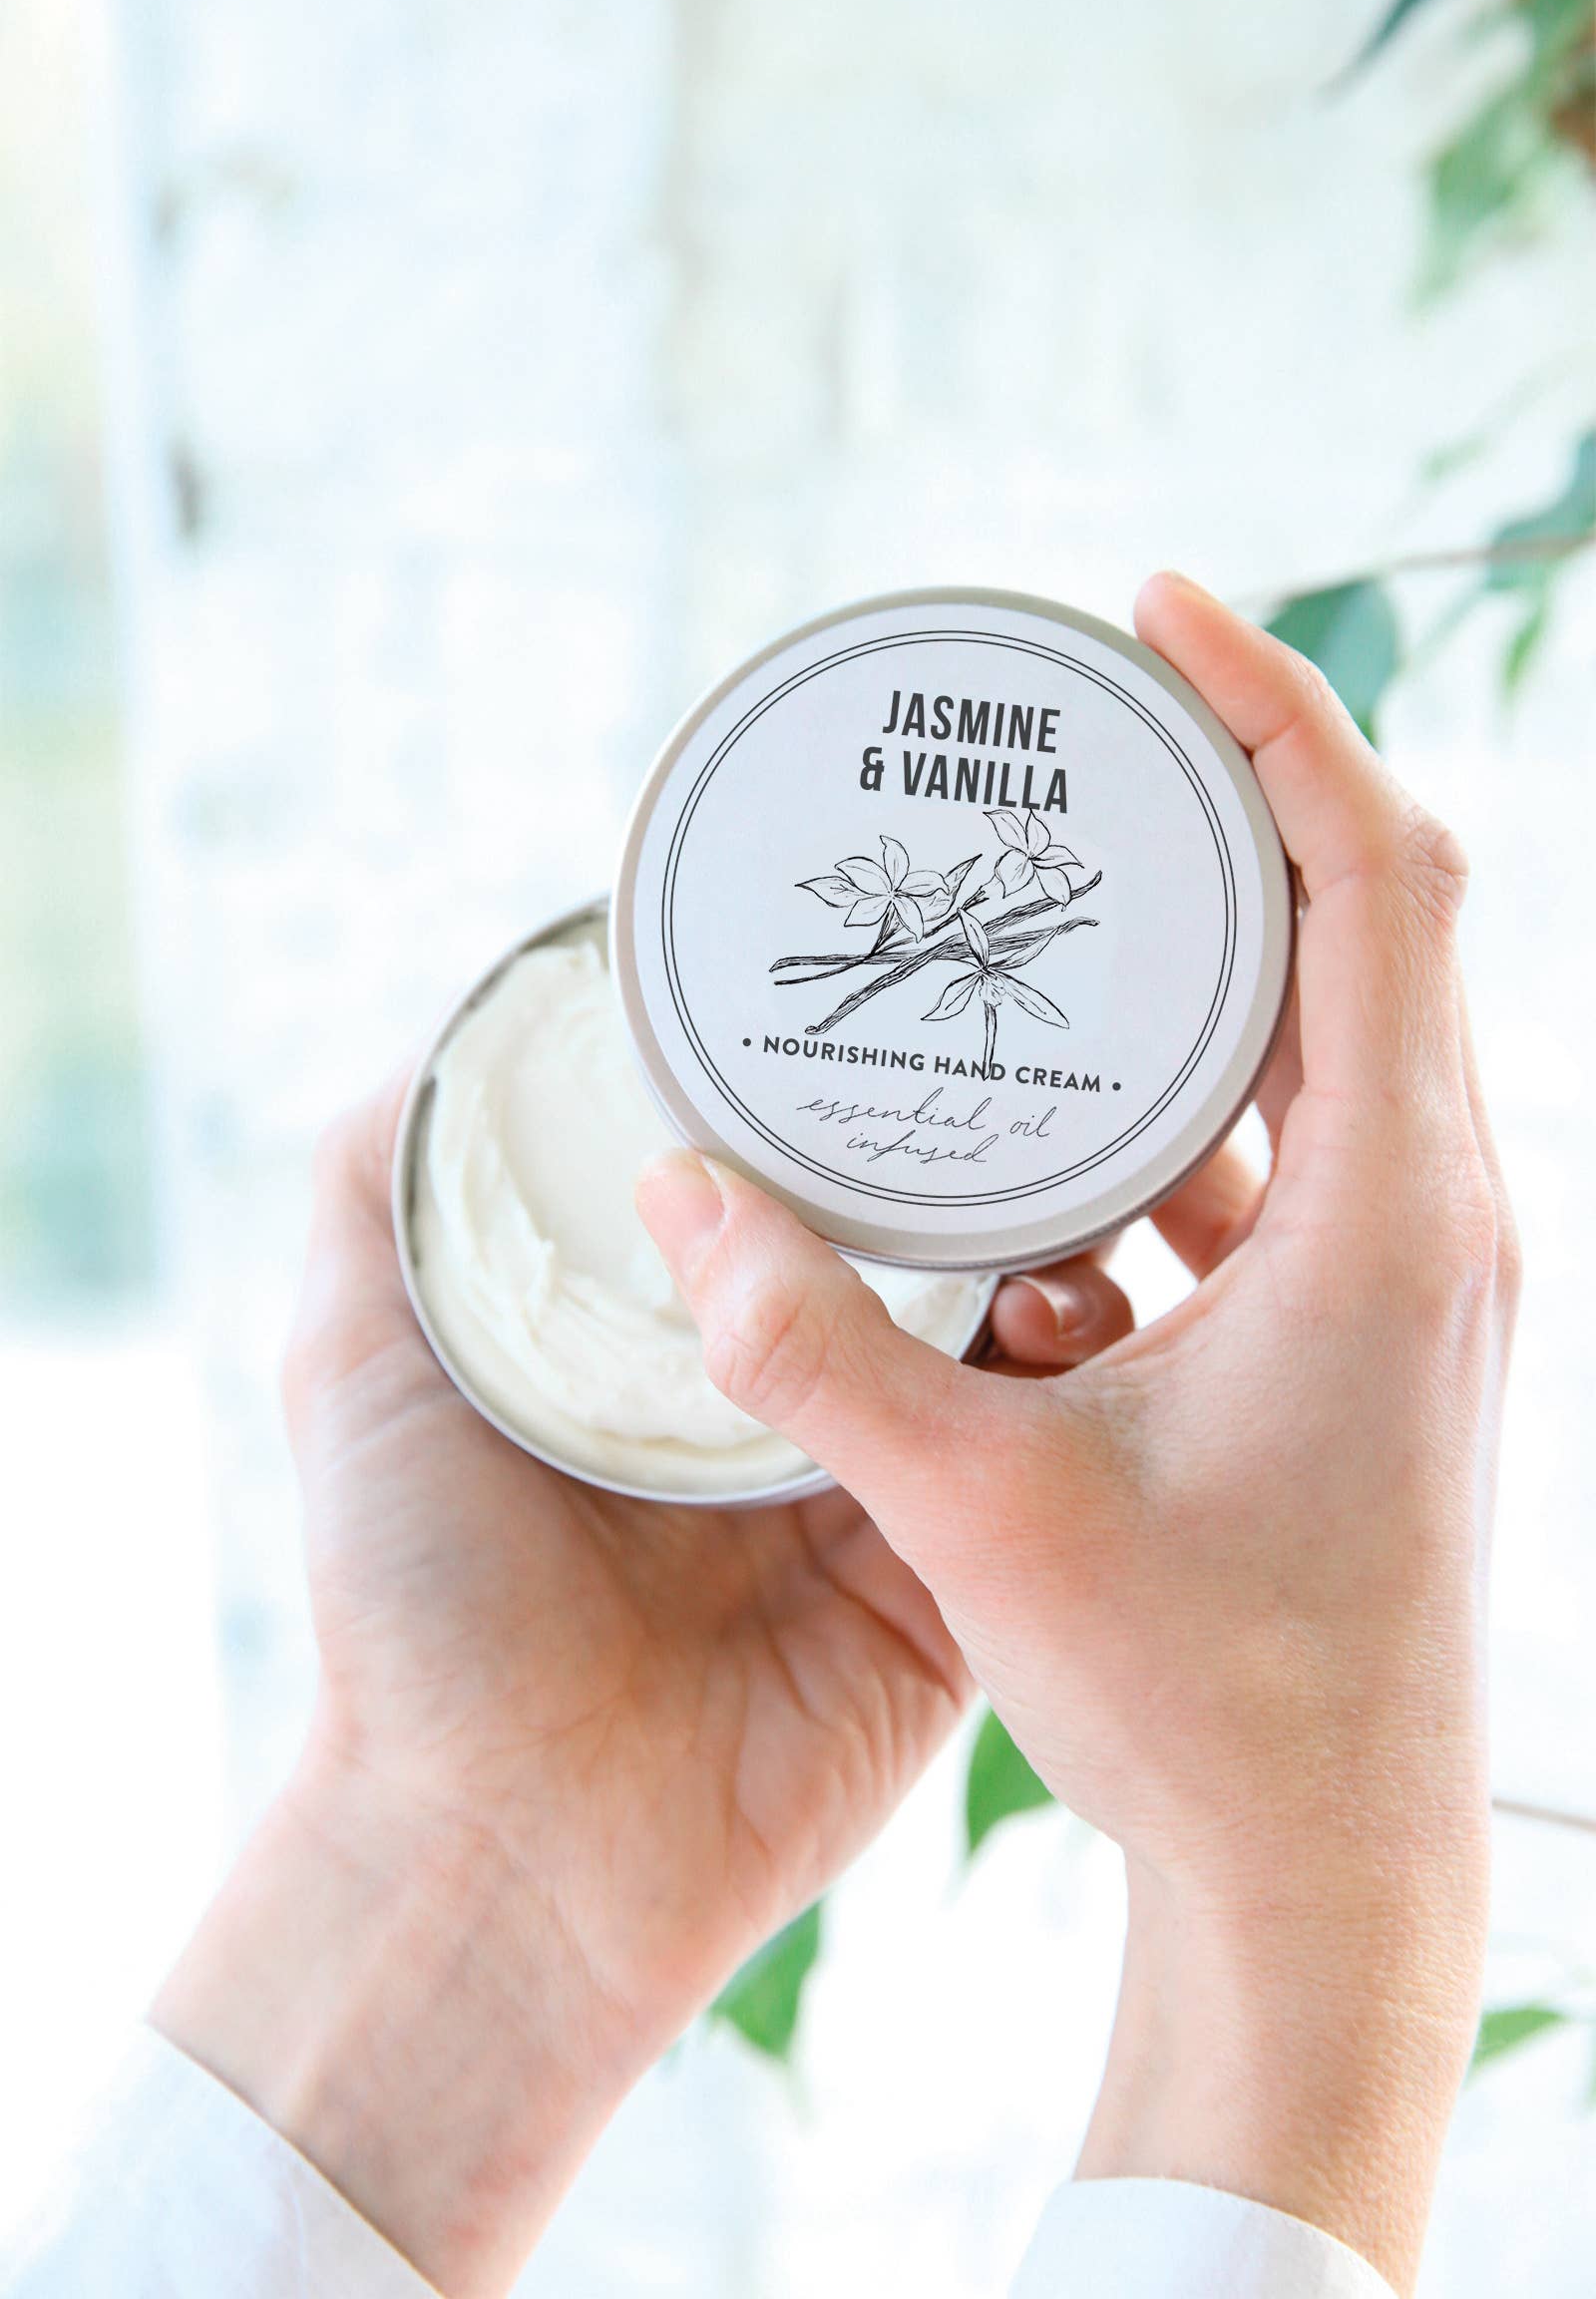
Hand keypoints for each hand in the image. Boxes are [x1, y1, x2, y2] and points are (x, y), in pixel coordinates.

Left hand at [152, 1053, 1124, 2295]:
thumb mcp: (354, 1356)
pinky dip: (1075, 1401)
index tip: (874, 1001)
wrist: (504, 1849)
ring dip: (1044, 1260)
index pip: (770, 1184)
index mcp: (667, 1343)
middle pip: (902, 1251)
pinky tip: (1087, 1316)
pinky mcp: (950, 1595)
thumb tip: (460, 1018)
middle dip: (962, 1165)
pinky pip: (1037, 1480)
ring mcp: (874, 1497)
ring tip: (1062, 1184)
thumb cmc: (413, 1599)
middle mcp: (780, 1405)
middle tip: (1012, 1078)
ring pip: (995, 1350)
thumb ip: (384, 1186)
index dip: (821, 1094)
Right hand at [636, 573, 1518, 2294]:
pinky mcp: (1365, 1339)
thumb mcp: (980, 1508)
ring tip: (1053, 913)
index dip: (1283, 713)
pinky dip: (1182, 1115)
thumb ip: (817, 1348)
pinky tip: (1051, 1152)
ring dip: (1206, 967)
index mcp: (1394, 1215)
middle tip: (1084, 730)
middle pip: (1373, 919)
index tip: (1162, 612)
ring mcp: (1413, 1280)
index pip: (1382, 877)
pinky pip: (1287, 1162)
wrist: (1324, 1879)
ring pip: (1330, 1045)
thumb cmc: (1202, 1706)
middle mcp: (1439, 1218)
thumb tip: (677, 1197)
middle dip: (1237, 796)